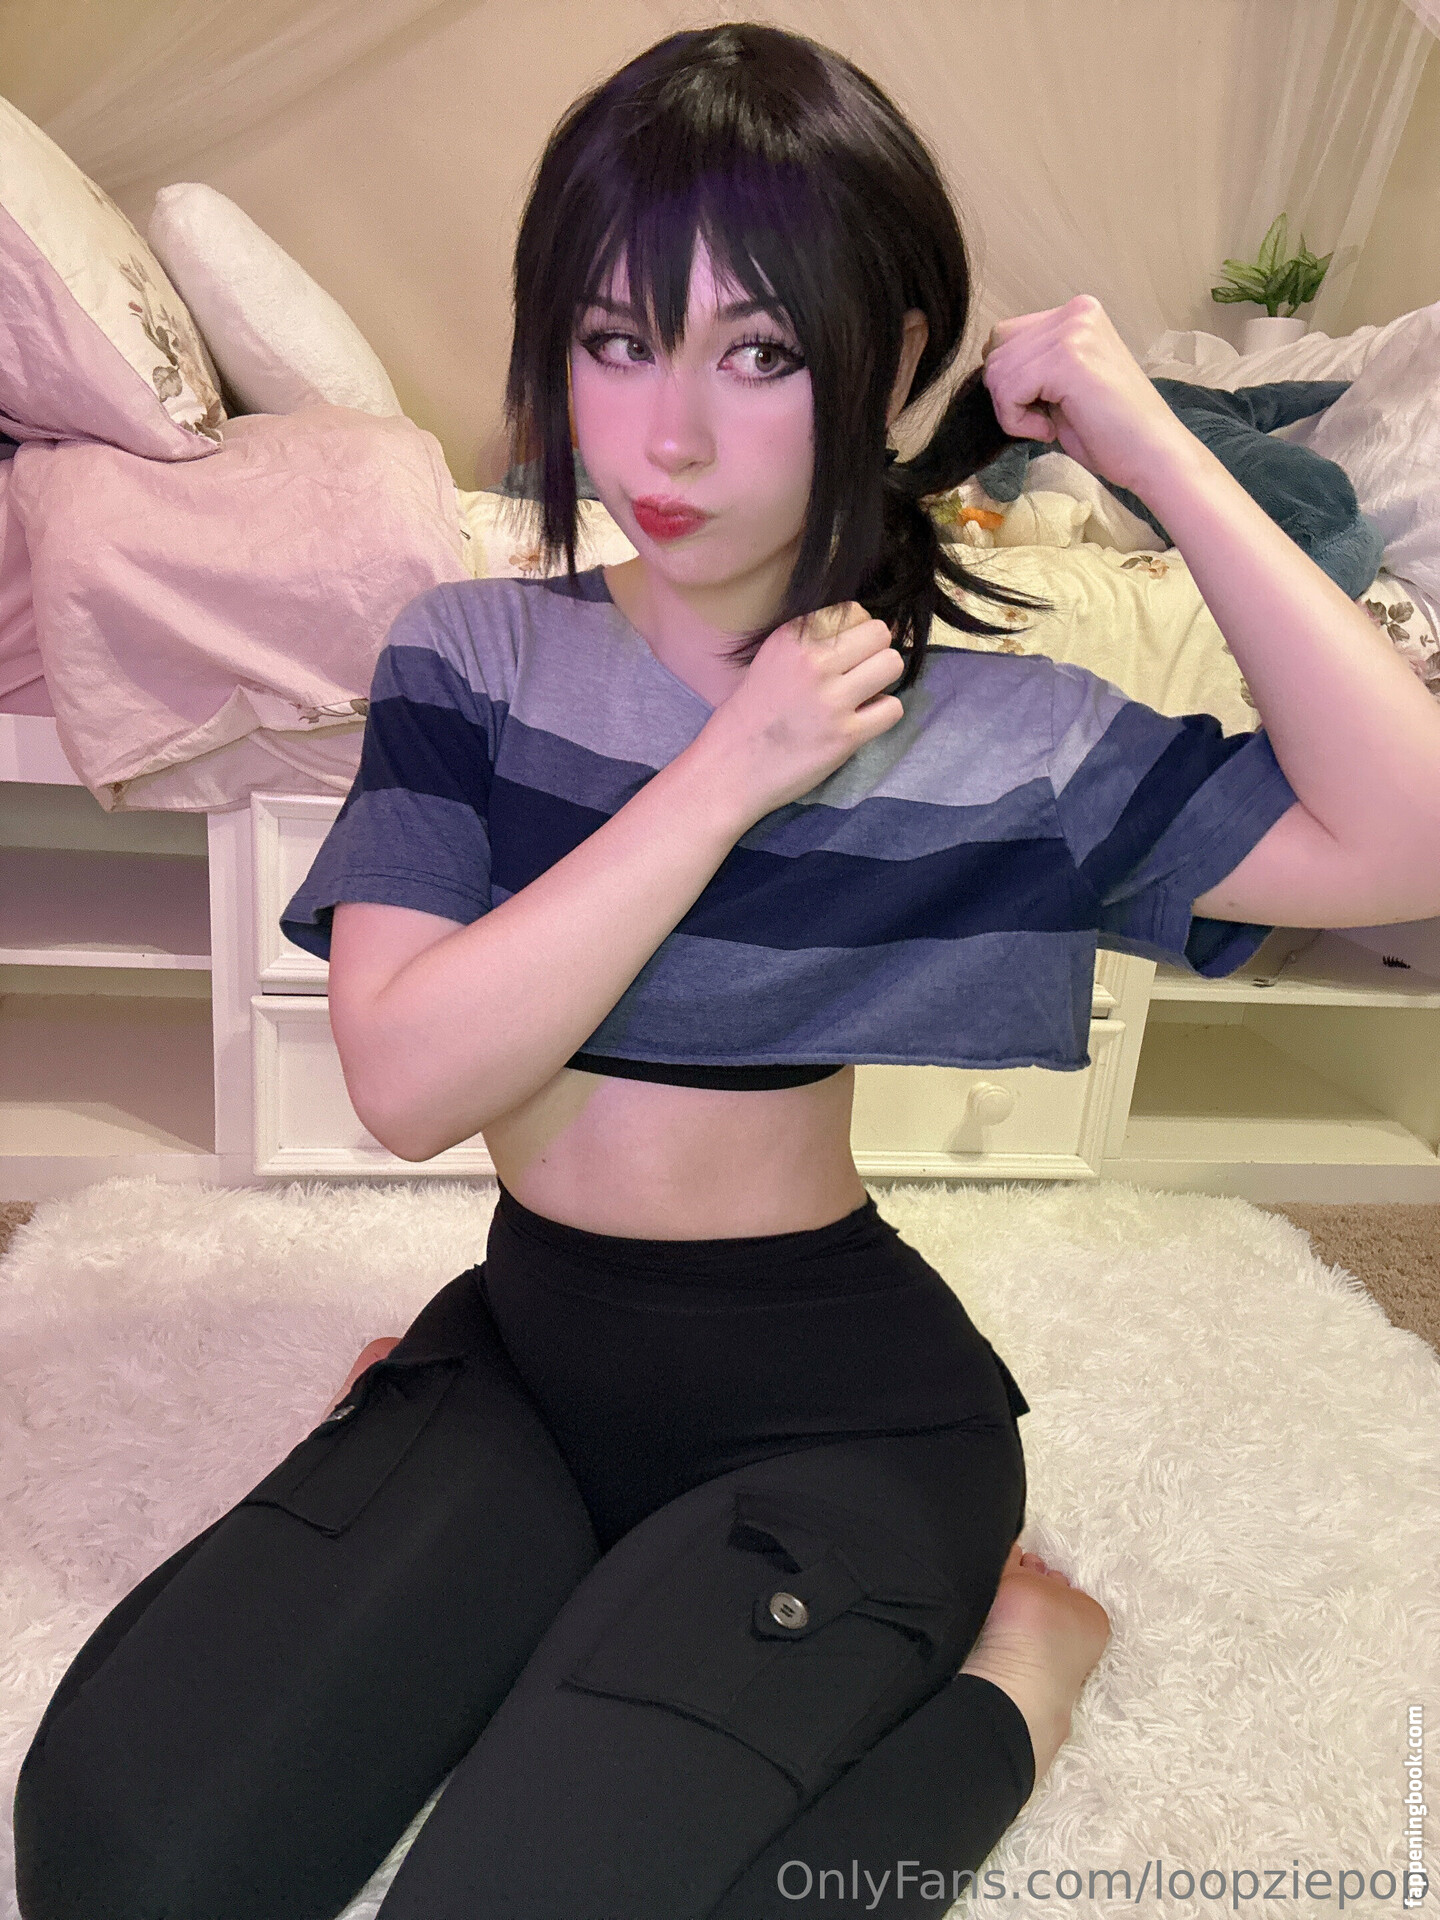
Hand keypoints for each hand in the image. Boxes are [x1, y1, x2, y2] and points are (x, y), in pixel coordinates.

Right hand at [701, 601, 905, 821]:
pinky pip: (893, 708)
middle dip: (875, 653)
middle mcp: (812, 662)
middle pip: (879, 632)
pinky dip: (883, 715)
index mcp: (792, 638)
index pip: (853, 611)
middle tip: (859, 674)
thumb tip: (863, 632)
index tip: (845, 654)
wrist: (730, 768)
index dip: (856, 633)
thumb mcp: (770, 659)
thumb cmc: (751, 716)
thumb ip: (810, 641)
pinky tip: (862, 721)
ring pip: (892, 663)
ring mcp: (831, 699)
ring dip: (883, 680)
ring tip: (863, 695)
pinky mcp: (846, 735)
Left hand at [980, 294, 1191, 497]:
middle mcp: (1076, 312)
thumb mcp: (1064, 384)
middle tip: (1044, 418)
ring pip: (997, 371)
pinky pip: (1008, 390)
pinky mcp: (1067, 359)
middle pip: (997, 349)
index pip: (1006, 335)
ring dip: (1012, 410)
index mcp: (1078, 312)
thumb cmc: (1111, 431)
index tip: (1043, 405)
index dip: (1010, 379)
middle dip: (1007, 394)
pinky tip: (1049, 429)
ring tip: (1048, 424)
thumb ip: (1034, 365)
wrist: (1152, 455)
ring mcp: (1073, 332)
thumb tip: (990, 370)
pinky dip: (1017, 420)